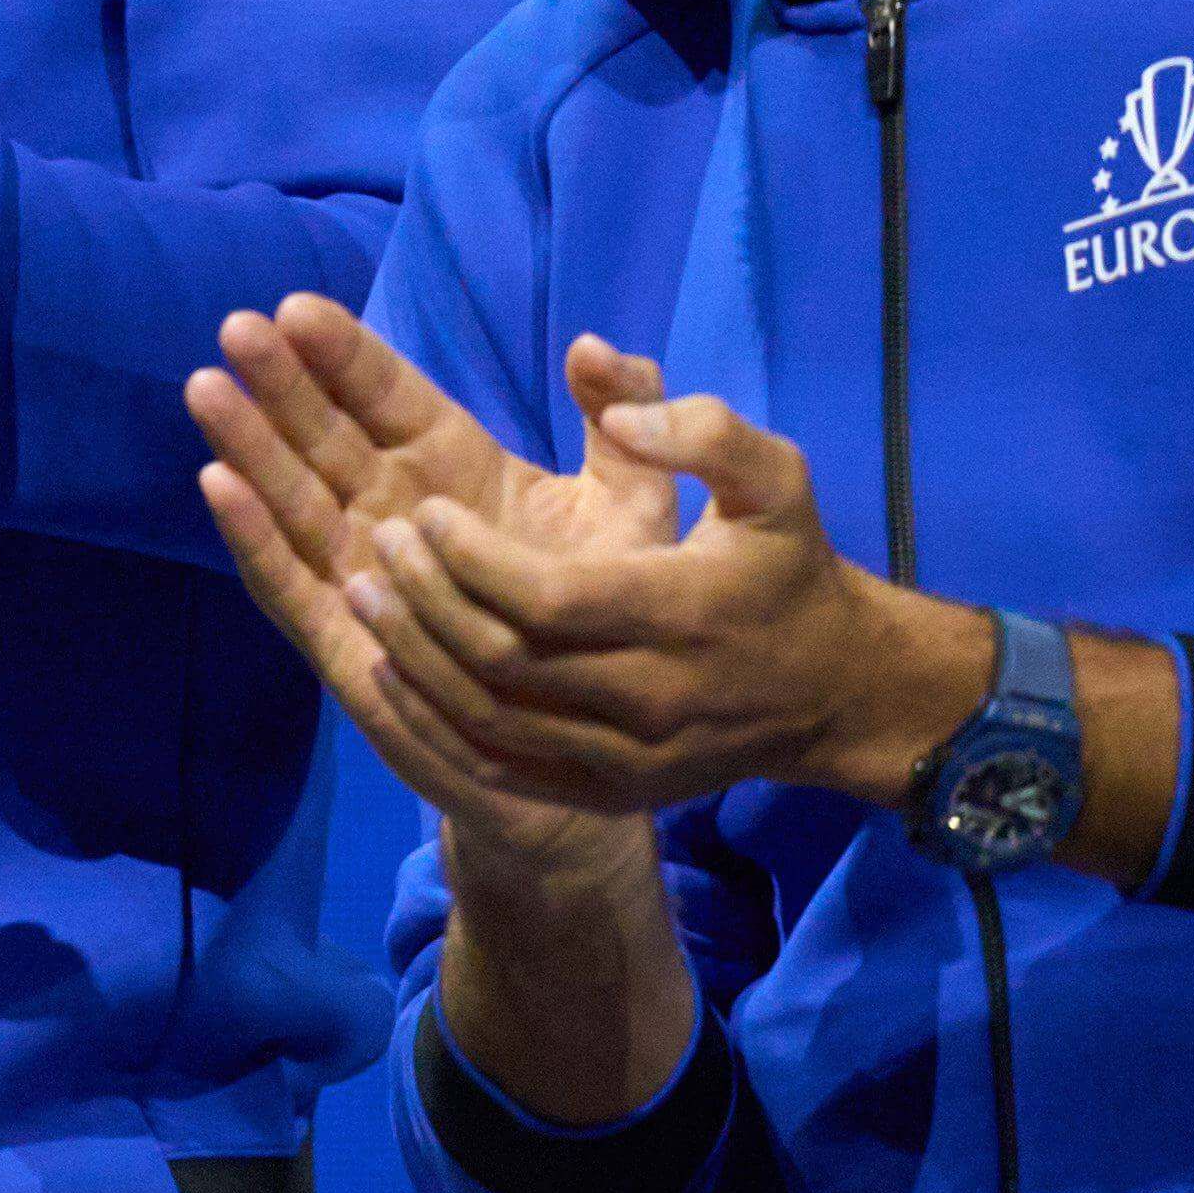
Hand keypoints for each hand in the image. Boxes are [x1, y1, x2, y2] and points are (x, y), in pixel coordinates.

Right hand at [187, 303, 673, 873]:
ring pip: (294, 498)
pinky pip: (292, 580)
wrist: (598, 734)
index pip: (387, 400)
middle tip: (239, 329)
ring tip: (207, 389)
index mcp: (455, 469)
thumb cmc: (613, 613)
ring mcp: (364, 573)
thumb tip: (596, 347)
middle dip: (281, 385)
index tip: (299, 309)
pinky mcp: (346, 637)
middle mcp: (395, 512)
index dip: (345, 357)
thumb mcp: (633, 507)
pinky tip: (218, 485)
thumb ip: (627, 424)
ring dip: (250, 446)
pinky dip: (254, 536)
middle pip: (326, 438)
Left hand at [350, 361, 977, 818]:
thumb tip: (613, 399)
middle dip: (425, 601)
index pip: (547, 600)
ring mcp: (625, 760)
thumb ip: (700, 429)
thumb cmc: (787, 567)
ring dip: (412, 659)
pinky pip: (497, 767)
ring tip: (360, 593)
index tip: (425, 514)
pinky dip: (431, 724)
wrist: (833, 692)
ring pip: (487, 721)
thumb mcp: (773, 479)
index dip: (471, 561)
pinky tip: (387, 668)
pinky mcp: (605, 794)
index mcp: (682, 616)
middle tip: (377, 543)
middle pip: (503, 663)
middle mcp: (650, 700)